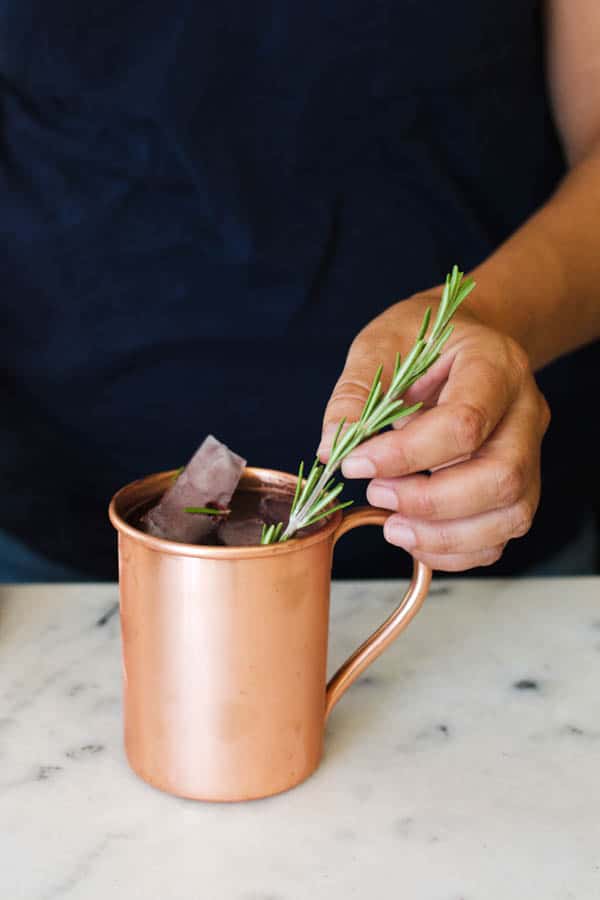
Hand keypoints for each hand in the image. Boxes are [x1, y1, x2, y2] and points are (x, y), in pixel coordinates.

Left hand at [319, 294, 550, 570]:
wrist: (465, 340)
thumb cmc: (424, 338)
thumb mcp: (381, 345)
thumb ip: (355, 394)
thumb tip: (332, 447)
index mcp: (495, 365)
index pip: (464, 423)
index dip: (405, 455)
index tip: (355, 464)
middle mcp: (525, 412)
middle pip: (500, 477)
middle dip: (431, 502)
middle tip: (377, 495)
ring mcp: (528, 452)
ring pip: (510, 515)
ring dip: (445, 536)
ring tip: (392, 527)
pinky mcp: (518, 485)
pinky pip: (500, 535)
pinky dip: (456, 550)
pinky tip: (414, 538)